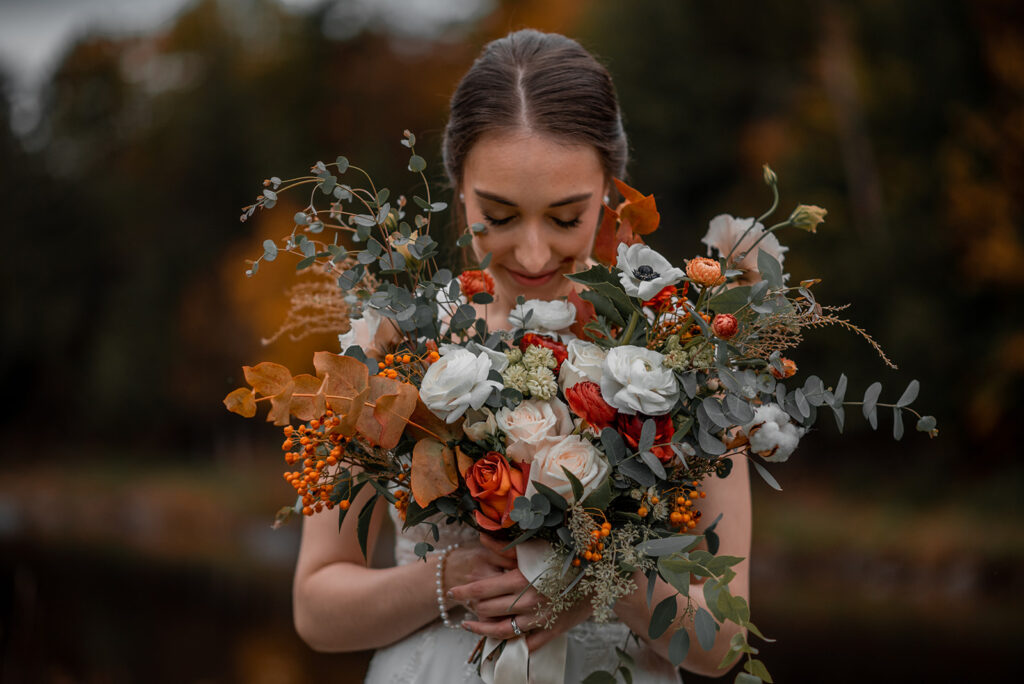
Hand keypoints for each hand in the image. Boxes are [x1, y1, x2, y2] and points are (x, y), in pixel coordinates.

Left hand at [450, 535, 594, 651]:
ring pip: (502, 631)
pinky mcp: (552, 630)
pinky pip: (527, 643)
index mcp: (521, 580)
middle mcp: (527, 602)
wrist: (603, 575)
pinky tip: (503, 640)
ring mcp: (540, 619)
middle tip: (465, 607)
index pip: (482, 589)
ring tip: (472, 626)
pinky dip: (513, 643)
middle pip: (489, 611)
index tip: (454, 591)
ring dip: (483, 630)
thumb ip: (506, 546)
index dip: (465, 591)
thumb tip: (481, 536)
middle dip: (473, 609)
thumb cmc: (568, 556)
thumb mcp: (535, 547)